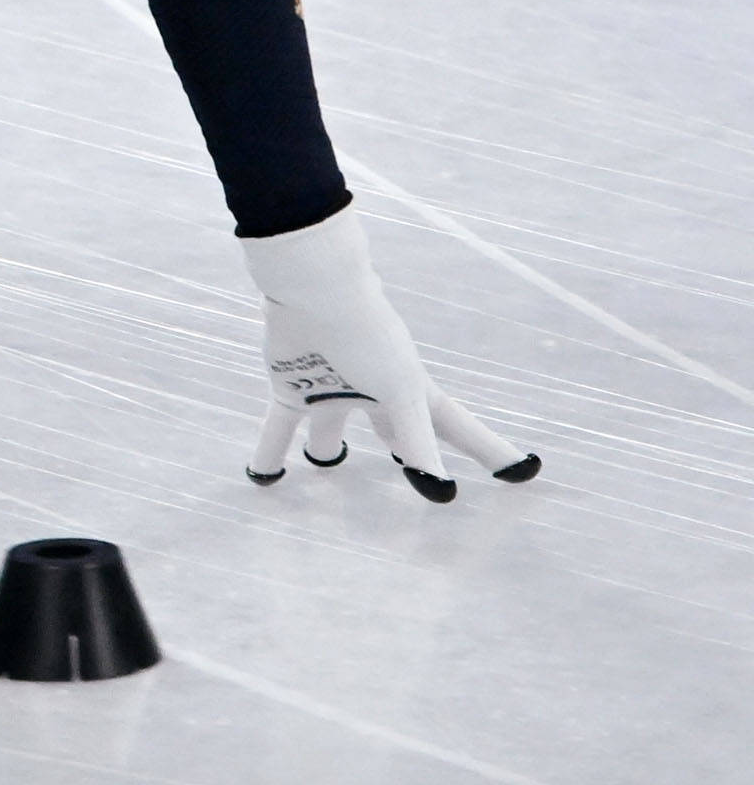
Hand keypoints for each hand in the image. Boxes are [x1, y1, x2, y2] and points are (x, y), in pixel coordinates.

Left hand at [241, 205, 534, 499]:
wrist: (314, 291)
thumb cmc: (369, 339)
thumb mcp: (403, 395)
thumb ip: (421, 446)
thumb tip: (442, 494)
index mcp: (412, 391)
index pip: (458, 430)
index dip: (488, 452)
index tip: (522, 472)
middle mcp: (373, 394)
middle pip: (400, 433)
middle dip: (414, 454)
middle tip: (426, 476)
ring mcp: (330, 390)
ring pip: (330, 427)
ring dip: (326, 448)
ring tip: (325, 461)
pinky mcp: (290, 389)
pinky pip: (278, 428)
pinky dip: (270, 452)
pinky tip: (261, 476)